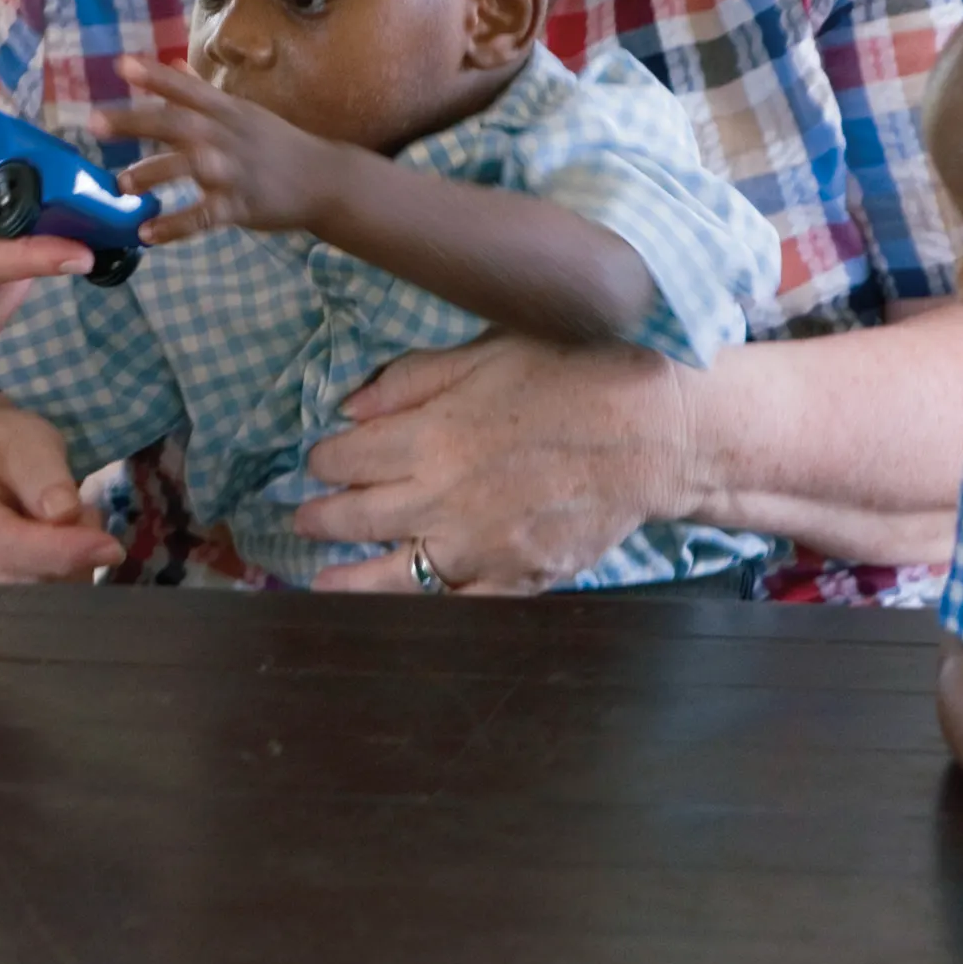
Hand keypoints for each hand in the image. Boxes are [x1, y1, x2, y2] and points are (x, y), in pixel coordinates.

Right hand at [0, 393, 122, 620]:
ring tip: (56, 530)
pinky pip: (34, 623)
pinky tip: (48, 560)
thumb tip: (65, 513)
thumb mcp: (18, 438)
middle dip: (72, 557)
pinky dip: (57, 592)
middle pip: (27, 587)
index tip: (111, 548)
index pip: (7, 547)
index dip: (62, 551)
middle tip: (78, 512)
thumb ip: (41, 470)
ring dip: (68, 575)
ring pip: (37, 613)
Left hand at [96, 58, 349, 242]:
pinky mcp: (240, 206)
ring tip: (121, 183)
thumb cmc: (277, 143)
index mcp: (226, 111)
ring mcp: (234, 171)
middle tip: (95, 122)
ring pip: (188, 167)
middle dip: (135, 121)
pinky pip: (202, 217)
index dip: (154, 76)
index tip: (121, 65)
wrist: (324, 180)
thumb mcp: (242, 111)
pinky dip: (174, 226)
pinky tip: (147, 233)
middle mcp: (227, 135)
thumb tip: (170, 63)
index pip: (186, 89)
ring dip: (151, 173)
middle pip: (177, 123)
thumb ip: (201, 91)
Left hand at [293, 339, 683, 593]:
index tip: (317, 461)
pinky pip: (458, 607)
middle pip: (358, 516)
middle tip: (305, 518)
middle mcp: (441, 499)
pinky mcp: (516, 579)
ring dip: (349, 580)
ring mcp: (478, 548)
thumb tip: (349, 406)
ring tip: (322, 582)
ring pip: (393, 575)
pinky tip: (401, 613)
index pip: (348, 458)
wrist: (658, 433)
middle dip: (323, 516)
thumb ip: (414, 379)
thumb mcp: (490, 350)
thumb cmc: (577, 375)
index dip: (325, 460)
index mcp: (430, 437)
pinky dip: (424, 612)